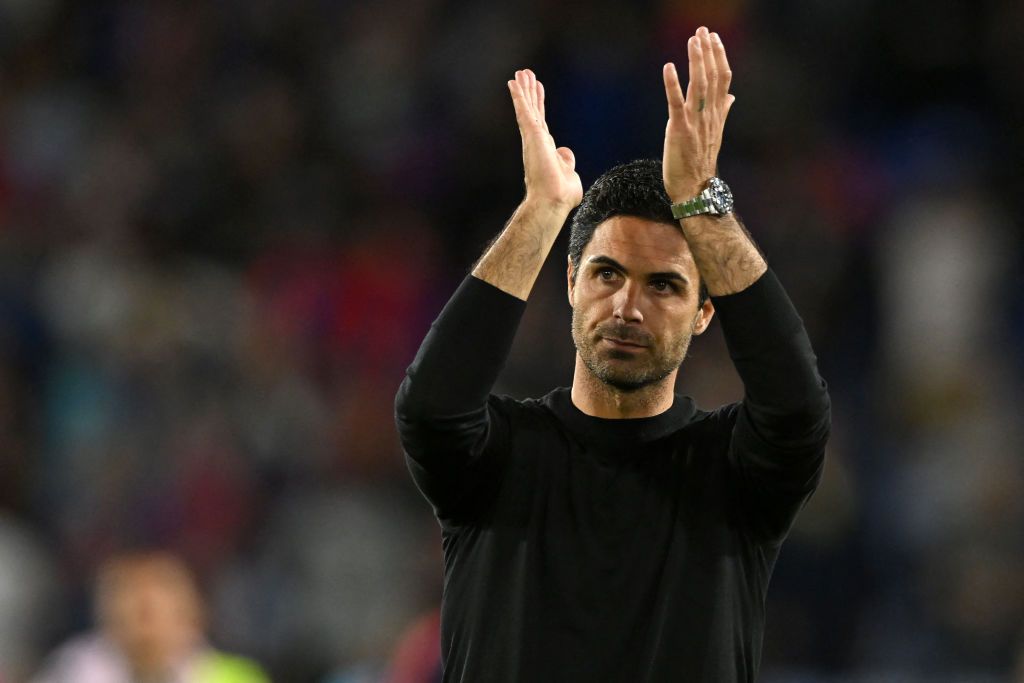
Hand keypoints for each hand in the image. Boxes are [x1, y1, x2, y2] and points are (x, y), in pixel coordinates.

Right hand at [507, 69, 582, 213]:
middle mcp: (536, 140)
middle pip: (532, 110)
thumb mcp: (569, 173)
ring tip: (521, 72)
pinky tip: (514, 82)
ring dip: (523, 89)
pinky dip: (518, 96)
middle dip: (529, 92)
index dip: (539, 103)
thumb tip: (565, 152)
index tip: (537, 88)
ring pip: (526, 107)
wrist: (553, 201)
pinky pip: (524, 111)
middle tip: (525, 74)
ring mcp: (532, 137)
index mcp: (545, 147)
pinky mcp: (531, 135)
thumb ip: (566, 161)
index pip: (542, 120)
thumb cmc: (561, 194)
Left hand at [662, 26, 735, 202]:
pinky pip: (676, 103)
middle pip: (712, 77)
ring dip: (696, 61)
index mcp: (716, 115)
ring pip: (699, 86)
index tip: (714, 38)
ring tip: (693, 40)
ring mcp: (695, 122)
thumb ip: (723, 111)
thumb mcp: (714, 133)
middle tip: (702, 30)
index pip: (723, 79)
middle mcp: (709, 115)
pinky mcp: (679, 130)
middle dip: (708, 52)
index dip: (719, 57)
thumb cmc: (700, 162)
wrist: (695, 190)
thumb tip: (732, 96)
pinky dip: (672, 84)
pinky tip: (668, 67)